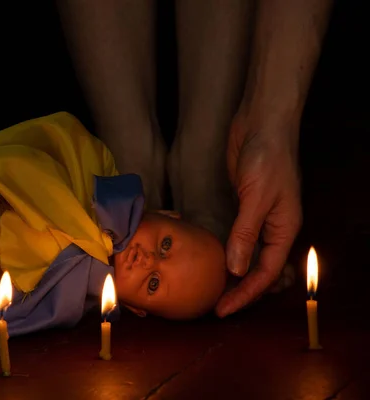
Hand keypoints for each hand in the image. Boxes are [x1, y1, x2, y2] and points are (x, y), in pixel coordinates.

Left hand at [216, 114, 302, 316]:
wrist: (262, 125)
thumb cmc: (267, 157)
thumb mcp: (257, 196)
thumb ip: (246, 232)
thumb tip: (235, 268)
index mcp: (284, 229)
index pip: (265, 273)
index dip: (245, 294)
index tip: (222, 309)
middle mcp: (273, 229)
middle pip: (259, 270)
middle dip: (240, 291)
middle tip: (214, 306)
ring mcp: (258, 218)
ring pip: (248, 257)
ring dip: (232, 275)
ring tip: (211, 291)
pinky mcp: (243, 208)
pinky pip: (237, 239)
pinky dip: (227, 253)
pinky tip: (212, 261)